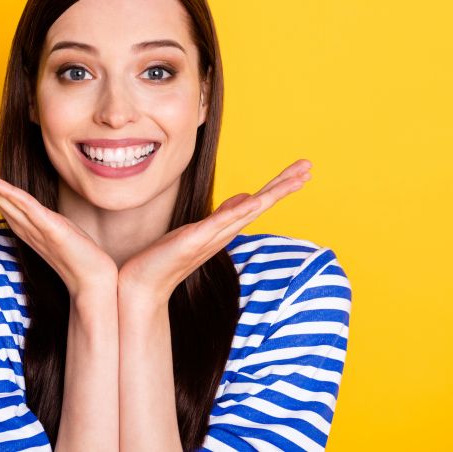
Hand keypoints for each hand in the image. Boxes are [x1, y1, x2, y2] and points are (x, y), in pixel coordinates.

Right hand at [0, 141, 117, 298]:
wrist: (93, 280)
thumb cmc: (76, 253)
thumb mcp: (54, 226)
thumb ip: (38, 215)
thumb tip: (29, 205)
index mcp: (20, 217)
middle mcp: (21, 220)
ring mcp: (32, 225)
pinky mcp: (50, 229)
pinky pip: (25, 208)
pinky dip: (7, 194)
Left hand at [118, 159, 312, 306]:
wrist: (143, 285)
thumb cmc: (166, 258)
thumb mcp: (197, 229)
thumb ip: (223, 214)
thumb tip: (245, 196)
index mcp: (224, 228)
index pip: (257, 202)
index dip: (279, 186)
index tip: (301, 171)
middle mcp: (223, 233)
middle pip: (261, 204)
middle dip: (285, 185)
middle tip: (309, 166)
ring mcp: (211, 237)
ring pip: (248, 211)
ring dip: (272, 194)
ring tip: (295, 178)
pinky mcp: (194, 240)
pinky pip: (221, 223)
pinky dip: (239, 212)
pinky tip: (256, 200)